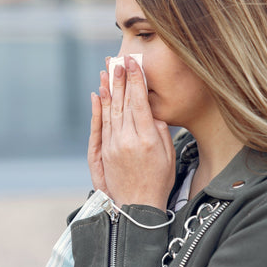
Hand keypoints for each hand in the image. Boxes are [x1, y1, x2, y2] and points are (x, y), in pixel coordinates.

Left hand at [88, 56, 174, 210]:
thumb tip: (150, 111)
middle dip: (120, 79)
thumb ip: (159, 131)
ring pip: (109, 111)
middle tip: (118, 60)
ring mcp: (112, 146)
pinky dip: (98, 108)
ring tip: (107, 71)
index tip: (133, 63)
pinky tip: (98, 94)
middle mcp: (127, 140)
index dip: (135, 81)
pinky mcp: (103, 152)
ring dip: (108, 88)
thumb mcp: (168, 156)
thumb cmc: (158, 181)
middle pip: (122, 103)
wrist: (137, 206)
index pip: (139, 102)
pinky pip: (100, 125)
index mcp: (147, 139)